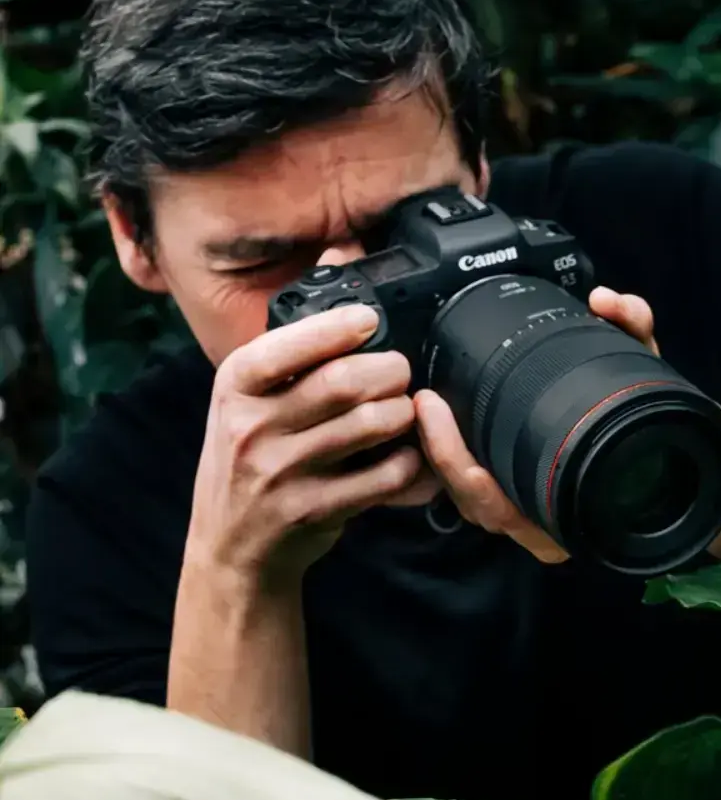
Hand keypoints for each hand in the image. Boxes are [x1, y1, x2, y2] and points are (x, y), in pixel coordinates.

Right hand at [187, 302, 437, 589]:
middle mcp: (250, 427)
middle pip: (341, 383)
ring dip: (402, 413)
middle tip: (400, 370)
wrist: (231, 546)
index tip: (370, 320)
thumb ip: (295, 334)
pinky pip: (381, 478)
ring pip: (367, 427)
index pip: (284, 346)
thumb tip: (340, 253)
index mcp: (235, 386)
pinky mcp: (312, 511)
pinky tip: (410, 455)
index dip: (336, 328)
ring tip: (406, 408)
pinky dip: (408, 463)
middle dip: (388, 370)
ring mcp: (279, 474)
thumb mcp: (250, 394)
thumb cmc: (249, 455)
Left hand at [412, 285, 658, 563]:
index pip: (496, 506)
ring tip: (426, 407)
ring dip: (441, 458)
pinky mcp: (524, 502)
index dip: (458, 465)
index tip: (436, 409)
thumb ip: (633, 331)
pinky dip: (456, 461)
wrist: (689, 466)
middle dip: (440, 455)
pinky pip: (479, 492)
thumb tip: (607, 300)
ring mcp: (537, 519)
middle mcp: (552, 525)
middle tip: (424, 400)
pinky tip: (439, 423)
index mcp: (576, 515)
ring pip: (472, 504)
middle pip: (474, 506)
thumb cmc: (664, 427)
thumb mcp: (652, 377)